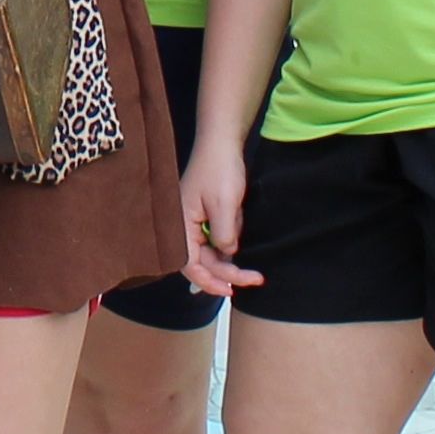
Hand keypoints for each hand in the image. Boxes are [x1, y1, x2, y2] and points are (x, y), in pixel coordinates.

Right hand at [182, 136, 261, 297]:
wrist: (223, 143)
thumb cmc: (219, 169)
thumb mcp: (224, 205)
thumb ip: (224, 234)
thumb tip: (227, 255)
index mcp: (179, 224)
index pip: (189, 264)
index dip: (209, 281)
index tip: (231, 289)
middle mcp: (183, 227)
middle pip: (202, 262)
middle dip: (227, 272)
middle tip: (255, 278)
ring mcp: (194, 222)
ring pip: (211, 252)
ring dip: (230, 257)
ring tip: (250, 256)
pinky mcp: (206, 217)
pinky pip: (217, 239)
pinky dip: (230, 241)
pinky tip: (239, 232)